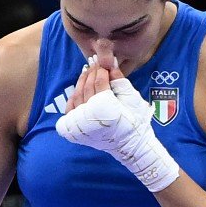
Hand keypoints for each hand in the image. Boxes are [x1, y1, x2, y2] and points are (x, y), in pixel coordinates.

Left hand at [54, 61, 179, 191]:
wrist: (129, 146)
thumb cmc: (135, 121)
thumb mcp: (132, 99)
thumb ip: (120, 80)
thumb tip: (111, 64)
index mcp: (104, 107)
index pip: (99, 82)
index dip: (101, 69)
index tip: (102, 61)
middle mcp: (88, 116)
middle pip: (87, 87)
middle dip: (91, 73)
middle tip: (94, 62)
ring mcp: (79, 124)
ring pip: (77, 96)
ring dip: (81, 82)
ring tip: (87, 71)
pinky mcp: (73, 130)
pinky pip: (70, 108)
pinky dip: (74, 97)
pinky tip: (80, 88)